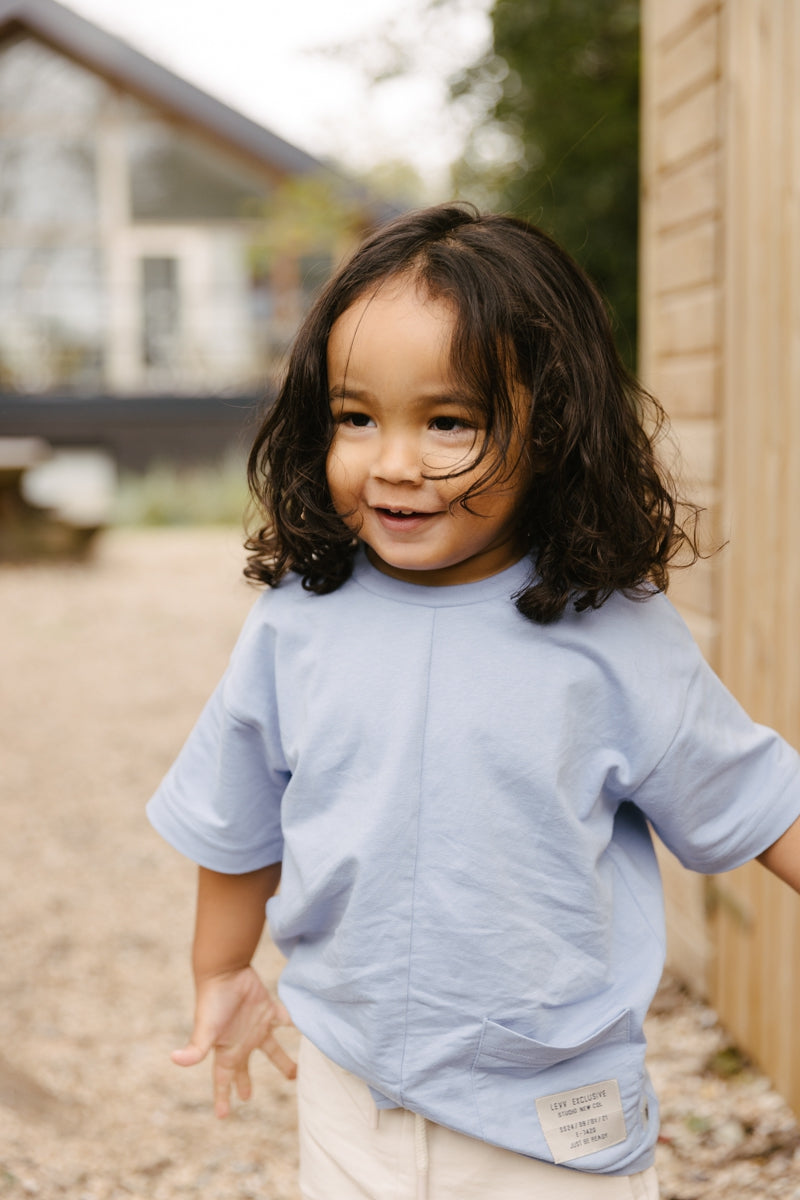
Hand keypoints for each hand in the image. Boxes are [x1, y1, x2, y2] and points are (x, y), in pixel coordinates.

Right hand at [171, 965, 295, 1116]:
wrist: (225, 970)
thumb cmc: (212, 1001)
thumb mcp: (205, 1029)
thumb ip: (195, 1049)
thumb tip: (174, 1060)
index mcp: (226, 1051)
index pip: (223, 1081)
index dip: (222, 1098)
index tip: (222, 1117)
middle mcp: (242, 1041)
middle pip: (243, 1069)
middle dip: (244, 1084)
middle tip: (247, 1098)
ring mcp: (256, 1026)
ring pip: (271, 1049)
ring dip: (282, 1061)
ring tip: (294, 1074)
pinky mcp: (268, 1009)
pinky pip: (286, 1020)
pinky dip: (295, 1025)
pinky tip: (307, 1030)